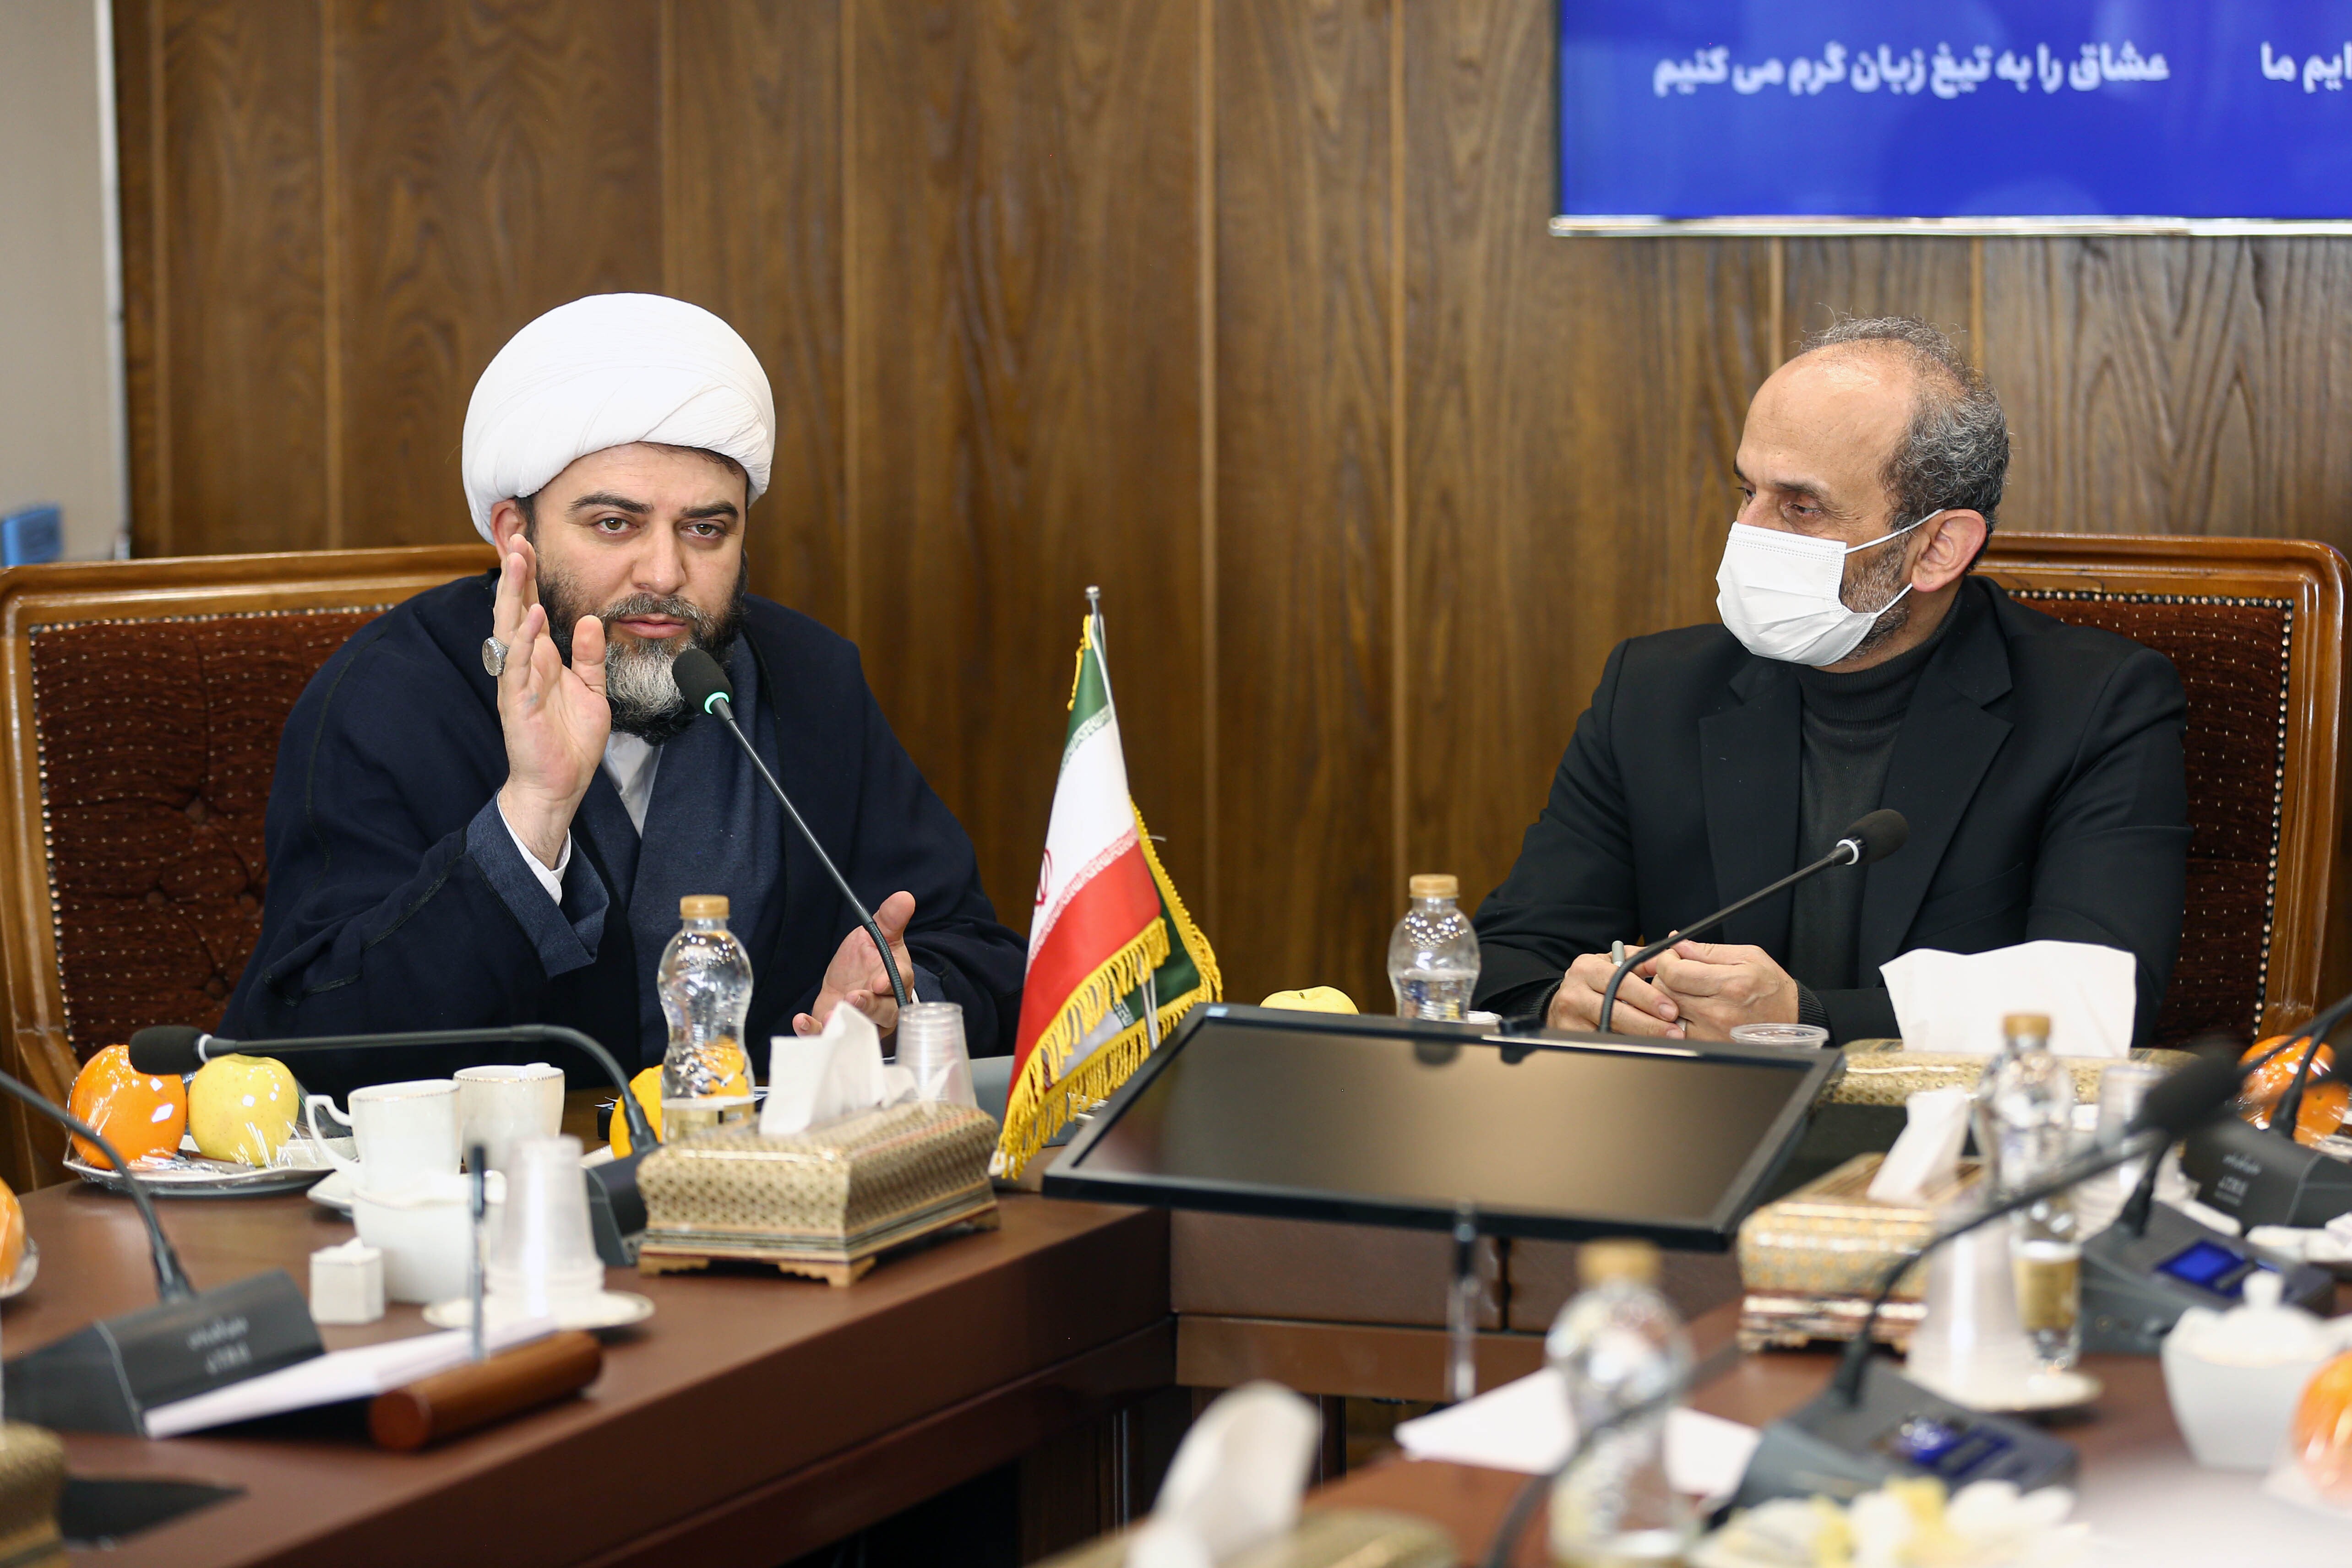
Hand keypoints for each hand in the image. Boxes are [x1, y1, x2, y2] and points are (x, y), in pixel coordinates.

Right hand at [493, 535, 609, 866]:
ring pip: (511, 630)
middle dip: (516, 574)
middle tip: (517, 538)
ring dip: (515, 595)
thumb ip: (590, 656)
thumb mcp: (590, 690)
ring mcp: (517, 682)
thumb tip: (591, 619)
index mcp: (540, 658)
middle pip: (516, 610)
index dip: (529, 578)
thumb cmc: (570, 739)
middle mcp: (524, 664)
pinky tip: (532, 616)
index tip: (529, 544)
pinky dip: (525, 640)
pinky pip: (519, 666)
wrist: (559, 784)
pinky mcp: (518, 703)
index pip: (531, 608)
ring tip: (518, 561)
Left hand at [793, 891, 916, 1037]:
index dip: (891, 983)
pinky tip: (802, 1021)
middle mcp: (884, 1007)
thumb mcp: (877, 936)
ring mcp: (863, 1023)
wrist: (848, 981)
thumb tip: (904, 897)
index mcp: (896, 980)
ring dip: (844, 1024)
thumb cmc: (868, 960)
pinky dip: (814, 1031)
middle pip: (884, 1013)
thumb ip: (889, 920)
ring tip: (830, 1015)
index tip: (879, 982)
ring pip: (860, 1029)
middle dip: (869, 1007)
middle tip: (853, 998)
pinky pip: (829, 1036)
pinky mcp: (839, 1031)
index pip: (899, 983)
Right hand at [1547, 951, 1685, 1037]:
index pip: (1620, 982)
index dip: (1648, 998)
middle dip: (1649, 1024)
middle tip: (1674, 1032)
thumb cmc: (1594, 981)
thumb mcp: (1613, 964)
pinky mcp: (1569, 1036)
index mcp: (1587, 968)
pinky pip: (1602, 1044)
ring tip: (1663, 1043)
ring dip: (1639, 1039)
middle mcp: (1575, 991)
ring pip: (1610, 1031)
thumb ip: (1641, 960)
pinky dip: (1623, 1046)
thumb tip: (1668, 960)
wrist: (1564, 1001)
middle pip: (1615, 1011)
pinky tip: (1641, 1048)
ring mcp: (1569, 1017)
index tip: (1671, 1010)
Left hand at [1650, 940, 1798, 1039]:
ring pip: (1666, 1013)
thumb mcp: (1749, 957)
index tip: (1671, 957)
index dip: (1665, 961)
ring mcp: (1711, 1033)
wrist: (1792, 1022)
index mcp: (1731, 984)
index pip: (1675, 973)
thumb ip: (1709, 950)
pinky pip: (1675, 1030)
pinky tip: (1689, 1010)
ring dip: (1668, 998)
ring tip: (1686, 991)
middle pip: (1665, 992)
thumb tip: (1679, 943)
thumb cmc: (1773, 989)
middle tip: (1678, 972)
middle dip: (1664, 977)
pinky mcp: (1708, 1046)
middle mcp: (1718, 1012)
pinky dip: (1675, 1018)